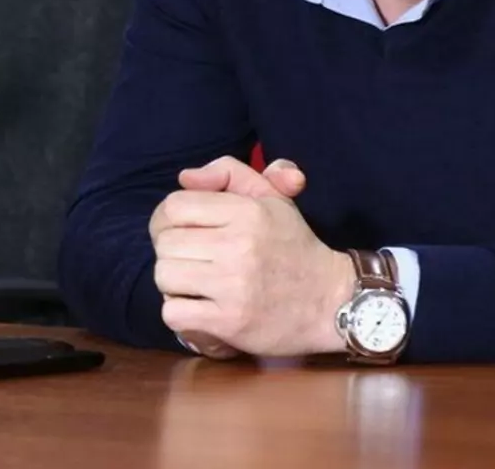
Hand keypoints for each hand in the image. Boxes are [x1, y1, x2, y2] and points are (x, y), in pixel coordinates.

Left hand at [150, 163, 353, 358]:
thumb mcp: (272, 198)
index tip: (182, 231)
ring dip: (173, 282)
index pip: (175, 205)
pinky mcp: (230, 321)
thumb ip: (230, 173)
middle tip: (191, 259)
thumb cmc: (294, 246)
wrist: (329, 301)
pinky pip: (173, 312)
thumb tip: (185, 177)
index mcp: (247, 211)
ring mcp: (233, 284)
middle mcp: (238, 244)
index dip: (168, 218)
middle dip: (171, 251)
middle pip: (165, 242)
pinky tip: (198, 307)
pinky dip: (179, 312)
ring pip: (164, 276)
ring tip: (194, 283)